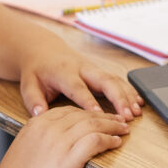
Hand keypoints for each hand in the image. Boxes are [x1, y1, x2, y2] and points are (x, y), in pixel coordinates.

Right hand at [0, 106, 127, 167]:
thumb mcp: (25, 155)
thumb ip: (41, 144)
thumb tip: (58, 147)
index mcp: (34, 126)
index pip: (67, 111)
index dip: (87, 113)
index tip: (98, 117)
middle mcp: (46, 129)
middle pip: (83, 115)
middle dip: (103, 117)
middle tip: (117, 120)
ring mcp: (57, 143)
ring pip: (92, 124)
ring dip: (111, 126)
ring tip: (122, 129)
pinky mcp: (67, 160)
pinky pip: (95, 141)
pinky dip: (109, 140)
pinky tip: (116, 143)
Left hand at [18, 45, 143, 120]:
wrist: (43, 51)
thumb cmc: (36, 71)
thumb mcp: (28, 85)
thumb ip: (33, 100)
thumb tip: (40, 115)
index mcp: (64, 72)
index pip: (78, 88)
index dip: (89, 101)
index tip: (99, 116)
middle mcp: (82, 68)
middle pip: (104, 80)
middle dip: (118, 98)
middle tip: (128, 116)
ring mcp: (93, 69)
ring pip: (114, 79)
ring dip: (127, 95)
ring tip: (137, 113)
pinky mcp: (99, 72)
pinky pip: (117, 80)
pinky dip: (129, 91)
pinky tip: (139, 102)